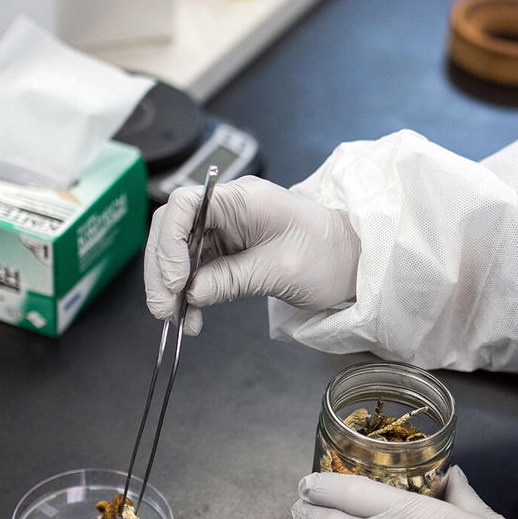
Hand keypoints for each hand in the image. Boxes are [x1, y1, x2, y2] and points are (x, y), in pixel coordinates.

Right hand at [144, 176, 359, 334]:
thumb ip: (231, 279)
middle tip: (164, 309)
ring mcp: (227, 229)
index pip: (185, 205)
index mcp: (243, 199)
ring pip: (181, 253)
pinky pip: (198, 269)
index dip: (169, 241)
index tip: (175, 280)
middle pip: (174, 231)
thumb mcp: (280, 271)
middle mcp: (229, 209)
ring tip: (176, 319)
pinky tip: (192, 318)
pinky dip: (191, 294)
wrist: (354, 263)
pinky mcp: (230, 251)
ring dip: (173, 287)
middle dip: (163, 271)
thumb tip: (189, 293)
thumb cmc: (329, 257)